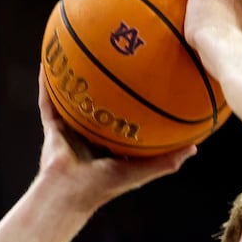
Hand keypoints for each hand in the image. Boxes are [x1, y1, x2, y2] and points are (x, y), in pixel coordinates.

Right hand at [34, 69, 194, 210]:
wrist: (70, 194)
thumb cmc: (105, 186)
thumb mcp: (142, 171)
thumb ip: (167, 161)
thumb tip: (195, 147)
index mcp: (113, 143)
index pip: (126, 117)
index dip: (137, 99)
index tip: (151, 77)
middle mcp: (92, 132)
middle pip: (102, 100)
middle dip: (108, 80)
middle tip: (118, 53)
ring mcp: (72, 128)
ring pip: (74, 96)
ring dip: (75, 74)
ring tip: (79, 47)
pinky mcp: (52, 126)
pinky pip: (48, 99)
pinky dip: (46, 82)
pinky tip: (48, 61)